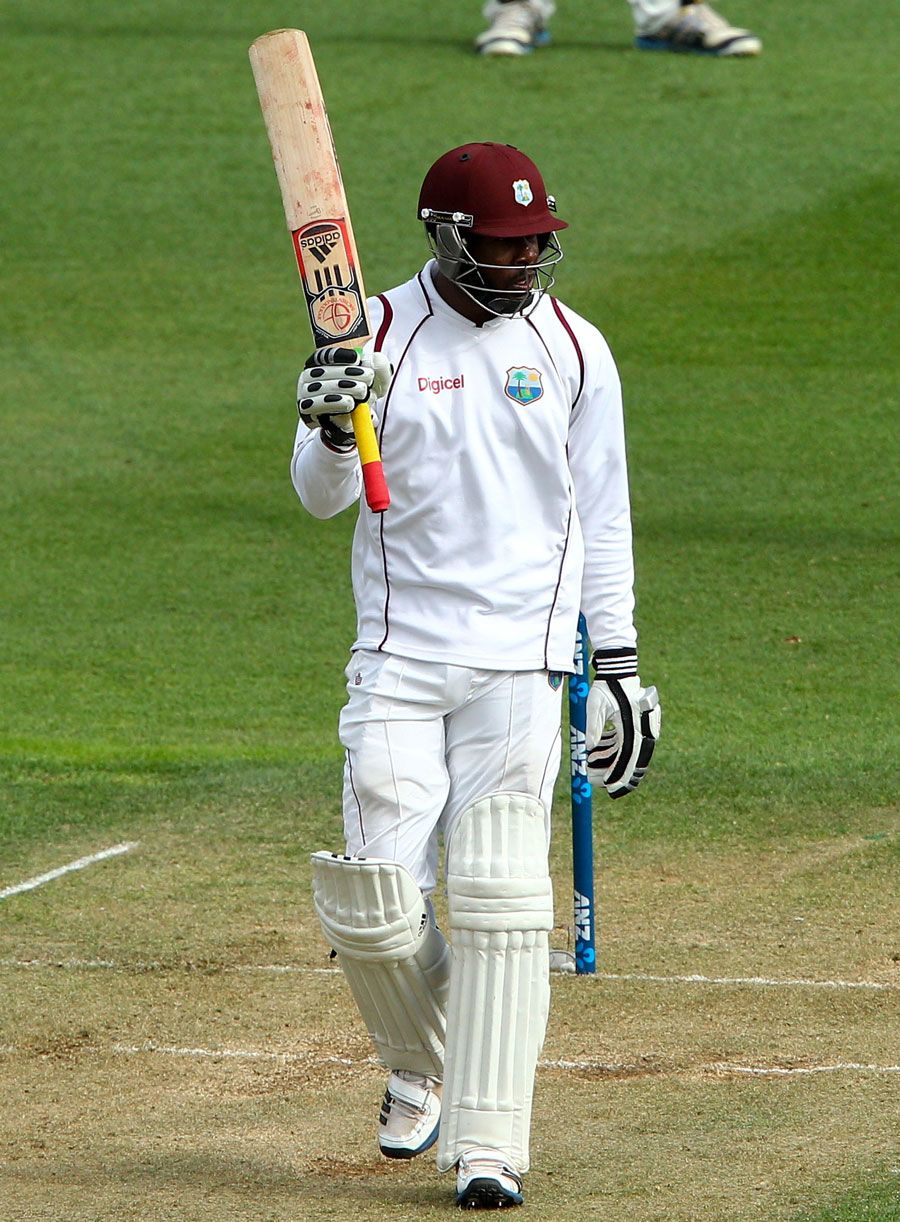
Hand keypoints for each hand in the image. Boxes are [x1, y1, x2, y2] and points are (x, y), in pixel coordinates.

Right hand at [297, 348, 391, 450]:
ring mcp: (305, 391)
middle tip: (368, 377)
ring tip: (362, 391)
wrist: (352, 419)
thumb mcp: (376, 379)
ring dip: (344, 387)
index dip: (340, 355)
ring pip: (321, 387)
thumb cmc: (361, 392)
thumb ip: (379, 366)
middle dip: (348, 373)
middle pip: (324, 370)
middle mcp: (309, 374)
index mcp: (321, 361)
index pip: (326, 353)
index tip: (357, 358)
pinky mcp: (306, 408)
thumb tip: (375, 360)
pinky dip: (334, 403)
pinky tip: (349, 402)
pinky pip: (316, 404)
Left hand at [586, 648, 660, 798]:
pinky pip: (624, 744)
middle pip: (630, 761)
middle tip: (593, 780)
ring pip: (626, 754)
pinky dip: (610, 751)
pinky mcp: (635, 726)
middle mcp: (642, 730)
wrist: (619, 670)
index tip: (606, 785)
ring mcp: (641, 729)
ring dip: (608, 762)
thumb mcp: (595, 705)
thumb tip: (587, 749)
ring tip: (589, 768)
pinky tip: (595, 755)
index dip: (618, 774)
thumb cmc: (607, 686)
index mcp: (634, 726)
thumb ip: (593, 727)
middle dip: (612, 773)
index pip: (628, 757)